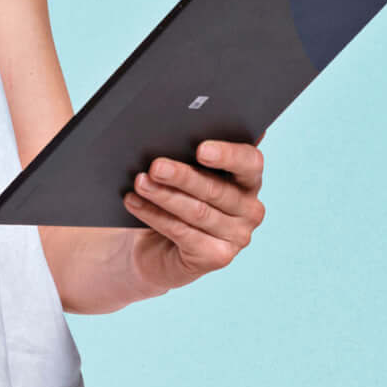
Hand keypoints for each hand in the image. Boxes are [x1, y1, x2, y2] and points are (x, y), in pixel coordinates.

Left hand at [122, 139, 265, 294]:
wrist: (160, 249)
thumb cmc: (176, 203)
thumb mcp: (188, 177)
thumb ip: (196, 157)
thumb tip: (181, 129)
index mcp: (250, 181)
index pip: (250, 162)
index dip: (227, 155)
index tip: (201, 149)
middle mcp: (250, 209)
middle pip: (216, 189)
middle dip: (182, 176)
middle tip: (155, 166)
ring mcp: (238, 236)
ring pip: (196, 211)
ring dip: (163, 195)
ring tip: (139, 182)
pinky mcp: (217, 257)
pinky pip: (182, 232)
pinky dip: (155, 215)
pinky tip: (135, 202)